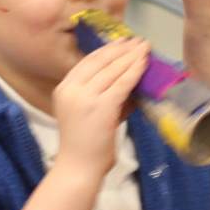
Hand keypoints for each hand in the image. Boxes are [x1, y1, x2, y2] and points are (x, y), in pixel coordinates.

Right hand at [53, 39, 149, 178]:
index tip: (122, 42)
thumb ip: (101, 94)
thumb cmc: (84, 145)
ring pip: (113, 69)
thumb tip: (126, 78)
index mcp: (64, 88)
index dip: (107, 50)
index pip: (87, 61)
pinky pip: (122, 83)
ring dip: (131, 56)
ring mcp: (85, 96)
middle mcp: (71, 88)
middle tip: (138, 41)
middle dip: (122, 49)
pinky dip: (135, 71)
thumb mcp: (86, 112)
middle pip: (100, 61)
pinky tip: (144, 63)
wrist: (78, 168)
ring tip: (144, 47)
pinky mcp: (101, 106)